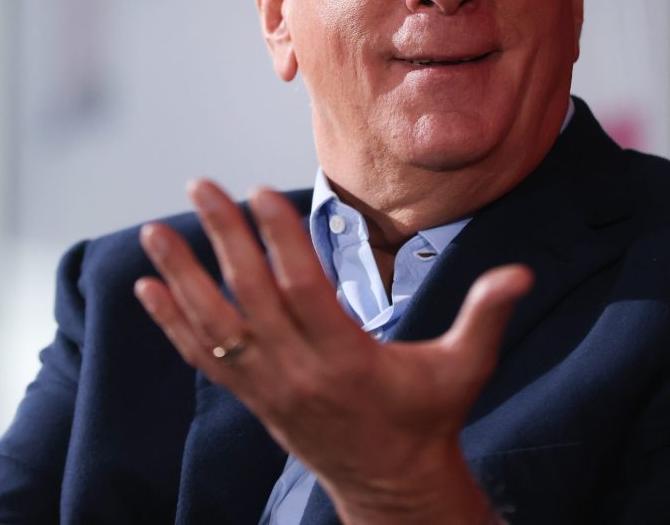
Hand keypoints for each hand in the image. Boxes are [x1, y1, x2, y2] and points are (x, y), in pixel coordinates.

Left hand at [134, 179, 530, 524]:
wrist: (393, 483)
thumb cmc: (430, 416)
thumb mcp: (466, 367)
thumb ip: (486, 316)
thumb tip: (521, 274)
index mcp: (348, 360)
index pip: (304, 292)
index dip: (281, 241)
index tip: (262, 193)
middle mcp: (299, 373)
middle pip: (251, 297)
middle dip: (224, 238)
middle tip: (203, 185)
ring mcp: (269, 387)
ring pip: (214, 327)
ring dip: (182, 277)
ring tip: (154, 230)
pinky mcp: (253, 396)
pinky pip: (202, 357)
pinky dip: (172, 322)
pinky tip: (148, 287)